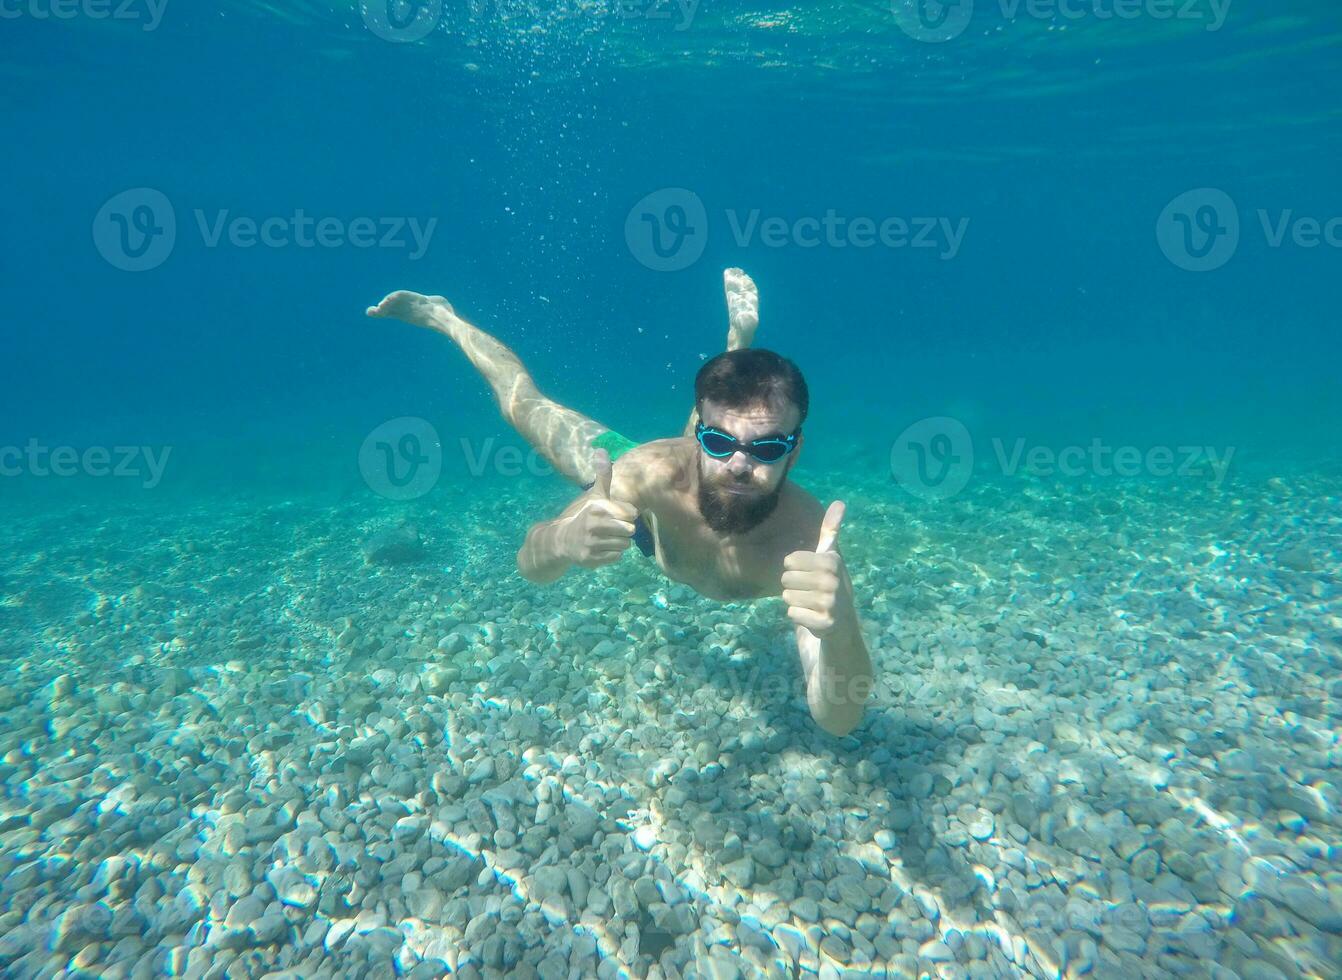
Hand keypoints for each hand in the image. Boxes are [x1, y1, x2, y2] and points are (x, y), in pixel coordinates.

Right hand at [564, 449, 639, 568]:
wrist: (561, 540)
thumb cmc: (585, 516)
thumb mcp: (594, 496)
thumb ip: (603, 476)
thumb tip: (601, 449)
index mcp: (596, 507)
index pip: (631, 513)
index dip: (628, 514)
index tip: (618, 515)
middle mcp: (592, 524)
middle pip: (630, 530)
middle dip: (625, 530)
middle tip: (613, 529)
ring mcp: (590, 543)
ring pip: (625, 545)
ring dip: (619, 543)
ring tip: (607, 539)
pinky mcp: (589, 559)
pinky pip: (616, 557)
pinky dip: (612, 555)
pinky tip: (601, 549)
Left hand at [782, 501, 848, 637]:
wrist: (842, 623)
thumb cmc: (830, 584)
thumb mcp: (831, 557)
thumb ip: (831, 530)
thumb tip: (840, 502)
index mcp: (832, 561)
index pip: (789, 560)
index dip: (794, 569)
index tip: (809, 574)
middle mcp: (833, 581)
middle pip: (786, 579)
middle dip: (793, 586)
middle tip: (810, 591)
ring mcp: (830, 603)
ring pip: (787, 597)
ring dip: (794, 602)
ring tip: (810, 604)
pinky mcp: (824, 623)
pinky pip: (791, 614)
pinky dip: (797, 616)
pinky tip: (811, 616)